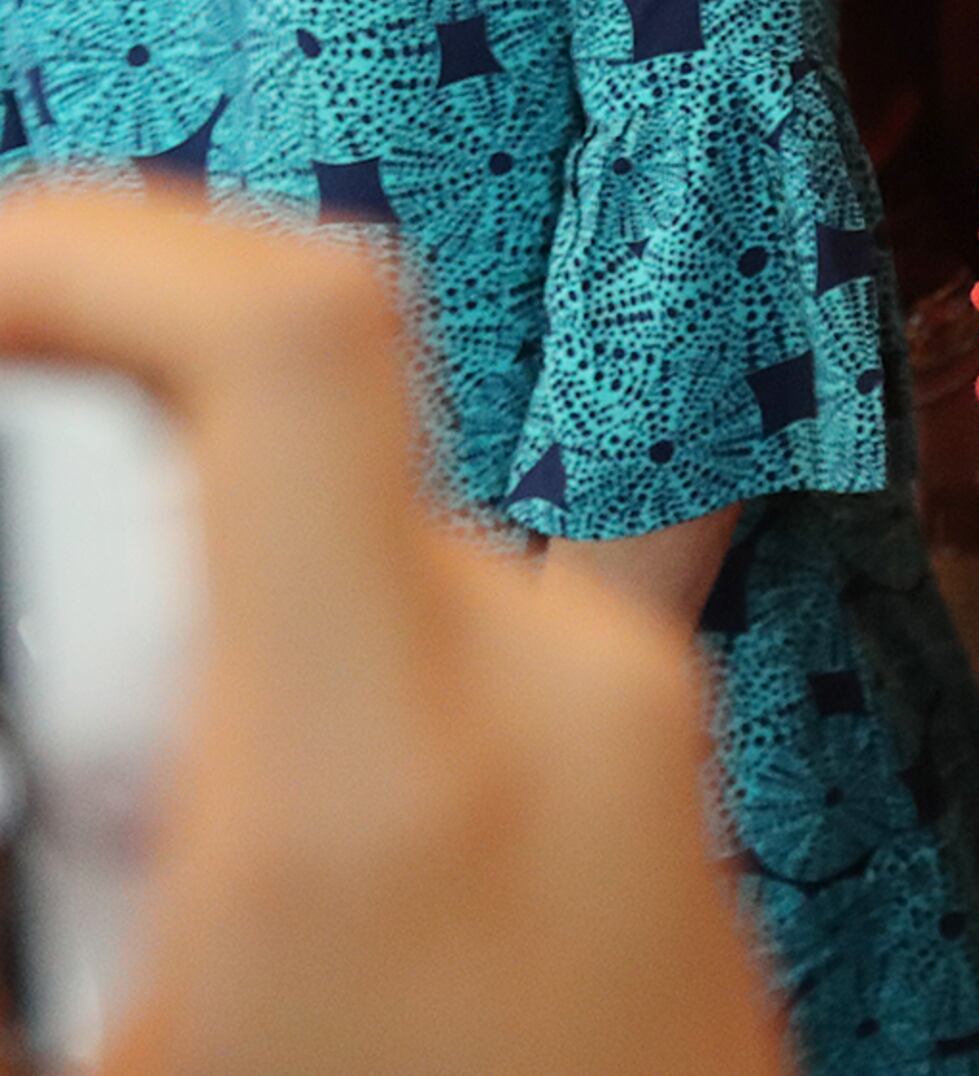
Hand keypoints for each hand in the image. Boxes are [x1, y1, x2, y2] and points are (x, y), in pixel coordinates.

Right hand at [0, 190, 787, 1075]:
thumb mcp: (112, 1027)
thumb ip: (49, 822)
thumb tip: (40, 727)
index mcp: (392, 767)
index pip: (293, 336)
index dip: (96, 240)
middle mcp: (552, 701)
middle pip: (296, 439)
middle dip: (94, 486)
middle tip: (7, 574)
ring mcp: (633, 735)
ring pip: (356, 558)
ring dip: (189, 614)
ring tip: (106, 826)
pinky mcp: (655, 788)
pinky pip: (443, 651)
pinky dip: (292, 688)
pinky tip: (211, 853)